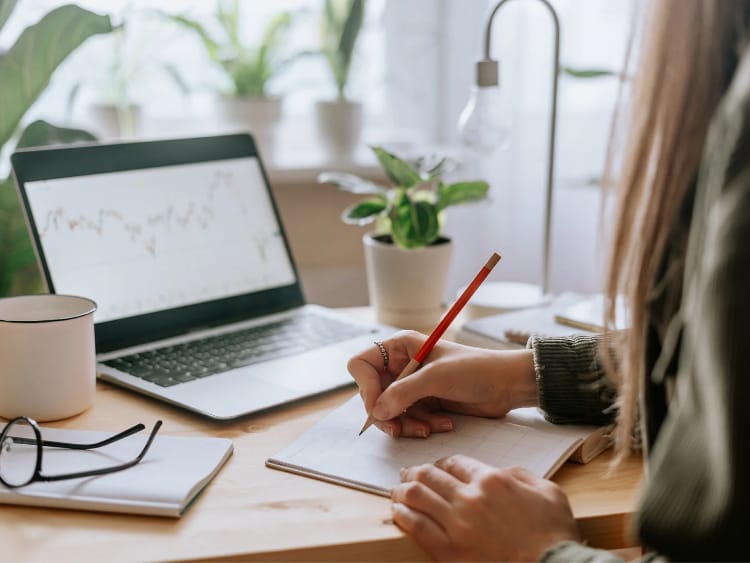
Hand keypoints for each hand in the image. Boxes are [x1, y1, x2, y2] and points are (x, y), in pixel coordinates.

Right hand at [347, 331, 537, 437]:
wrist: (507, 385)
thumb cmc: (476, 369)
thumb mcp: (437, 378)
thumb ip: (403, 393)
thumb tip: (376, 412)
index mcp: (400, 347)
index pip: (362, 366)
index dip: (365, 387)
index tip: (378, 407)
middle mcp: (401, 365)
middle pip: (373, 394)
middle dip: (388, 413)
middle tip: (399, 429)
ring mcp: (411, 385)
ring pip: (389, 412)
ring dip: (407, 424)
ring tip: (430, 427)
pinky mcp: (423, 403)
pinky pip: (407, 421)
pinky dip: (421, 426)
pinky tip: (442, 424)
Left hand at [391, 455, 579, 560]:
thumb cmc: (554, 536)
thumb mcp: (548, 492)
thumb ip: (521, 476)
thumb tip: (503, 472)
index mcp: (492, 481)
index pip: (455, 463)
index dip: (441, 464)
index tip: (437, 468)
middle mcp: (470, 498)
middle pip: (430, 475)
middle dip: (415, 472)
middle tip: (407, 473)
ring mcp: (457, 525)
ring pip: (417, 496)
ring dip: (402, 490)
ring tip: (397, 490)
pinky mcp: (448, 551)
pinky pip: (416, 526)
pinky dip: (402, 515)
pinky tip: (397, 512)